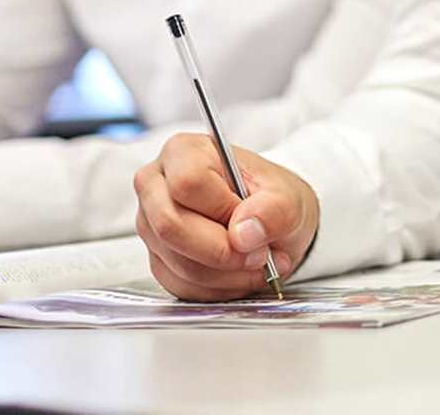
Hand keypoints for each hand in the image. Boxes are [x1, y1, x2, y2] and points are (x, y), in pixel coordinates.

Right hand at [133, 134, 316, 301]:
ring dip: (227, 274)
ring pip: (177, 262)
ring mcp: (152, 224)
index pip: (187, 183)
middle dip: (222, 251)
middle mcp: (157, 185)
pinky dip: (218, 287)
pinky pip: (180, 284)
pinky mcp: (157, 258)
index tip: (251, 221)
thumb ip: (273, 210)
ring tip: (259, 263)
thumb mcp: (288, 198)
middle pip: (170, 226)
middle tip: (260, 255)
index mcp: (184, 152)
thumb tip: (244, 233)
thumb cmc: (272, 199)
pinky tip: (240, 274)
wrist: (271, 223)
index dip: (222, 210)